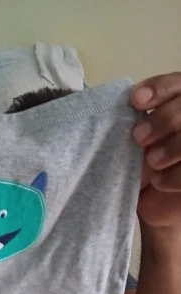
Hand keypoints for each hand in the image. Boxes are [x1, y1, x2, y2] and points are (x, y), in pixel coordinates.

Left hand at [131, 73, 180, 227]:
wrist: (153, 204)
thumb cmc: (142, 167)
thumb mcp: (138, 144)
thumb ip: (137, 125)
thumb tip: (123, 112)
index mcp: (179, 103)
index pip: (177, 84)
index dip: (160, 88)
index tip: (135, 100)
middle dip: (164, 119)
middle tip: (139, 137)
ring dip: (174, 146)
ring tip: (152, 161)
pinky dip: (176, 176)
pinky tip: (158, 182)